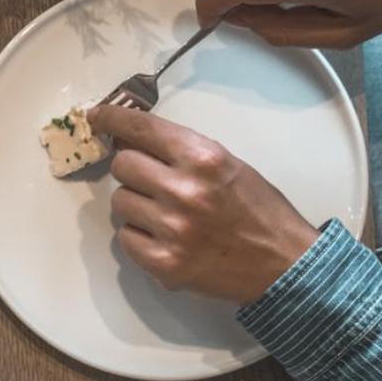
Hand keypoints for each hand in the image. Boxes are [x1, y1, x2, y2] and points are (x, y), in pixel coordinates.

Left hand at [87, 104, 319, 305]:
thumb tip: (129, 138)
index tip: (97, 116)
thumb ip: (180, 151)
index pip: (142, 128)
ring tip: (167, 215)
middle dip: (133, 170)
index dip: (112, 118)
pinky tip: (166, 239)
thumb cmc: (258, 210)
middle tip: (153, 181)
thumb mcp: (227, 165)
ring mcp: (172, 229)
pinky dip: (139, 238)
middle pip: (122, 165)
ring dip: (136, 206)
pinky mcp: (164, 263)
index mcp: (204, 158)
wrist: (284, 264)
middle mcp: (185, 191)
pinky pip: (125, 239)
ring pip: (120, 202)